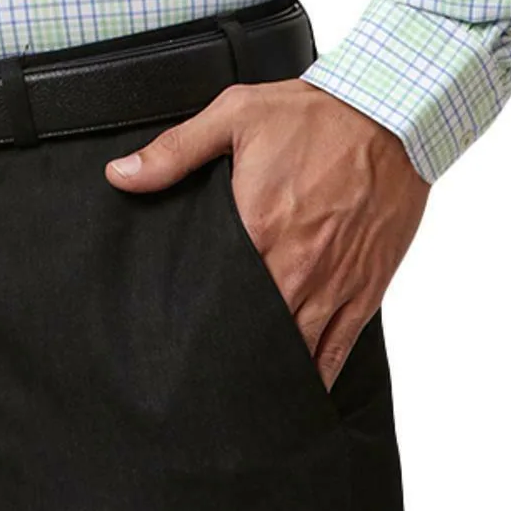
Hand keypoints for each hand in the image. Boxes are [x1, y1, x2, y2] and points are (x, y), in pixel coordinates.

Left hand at [104, 76, 429, 387]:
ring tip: (238, 394)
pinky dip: (316, 375)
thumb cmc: (314, 115)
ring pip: (295, 349)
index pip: (215, 291)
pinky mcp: (365, 290)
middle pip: (252, 330)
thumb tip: (120, 174)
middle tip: (199, 379)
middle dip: (227, 352)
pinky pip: (338, 349)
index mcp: (258, 225)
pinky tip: (295, 391)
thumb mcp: (235, 115)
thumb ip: (175, 151)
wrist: (390, 116)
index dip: (193, 318)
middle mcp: (295, 265)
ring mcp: (333, 283)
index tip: (173, 339)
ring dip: (268, 370)